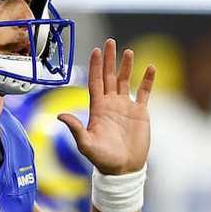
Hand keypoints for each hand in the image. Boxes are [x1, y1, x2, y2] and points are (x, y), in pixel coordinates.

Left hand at [58, 39, 153, 174]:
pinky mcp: (140, 113)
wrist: (123, 169)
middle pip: (110, 77)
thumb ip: (75, 128)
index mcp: (98, 108)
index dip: (95, 66)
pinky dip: (148, 80)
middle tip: (109, 42)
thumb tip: (59, 115)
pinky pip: (145, 92)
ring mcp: (126, 107)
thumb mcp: (86, 144)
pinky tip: (150, 68)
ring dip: (127, 66)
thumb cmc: (103, 159)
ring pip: (126, 81)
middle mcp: (111, 104)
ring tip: (128, 51)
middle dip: (109, 59)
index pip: (96, 82)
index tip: (96, 50)